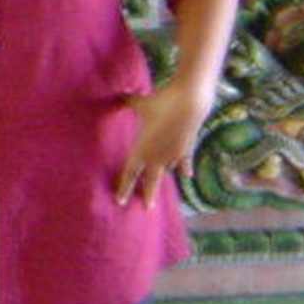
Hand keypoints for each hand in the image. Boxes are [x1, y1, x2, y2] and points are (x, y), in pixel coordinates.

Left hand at [115, 80, 211, 207]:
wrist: (188, 102)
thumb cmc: (160, 102)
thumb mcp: (138, 103)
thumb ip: (125, 102)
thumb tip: (115, 94)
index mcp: (142, 150)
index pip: (130, 174)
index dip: (124, 187)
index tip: (120, 201)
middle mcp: (157, 157)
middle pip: (150, 181)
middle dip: (147, 194)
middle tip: (146, 209)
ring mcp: (173, 155)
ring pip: (166, 172)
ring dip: (162, 179)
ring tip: (158, 190)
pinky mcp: (186, 149)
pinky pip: (183, 163)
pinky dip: (184, 169)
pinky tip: (186, 176)